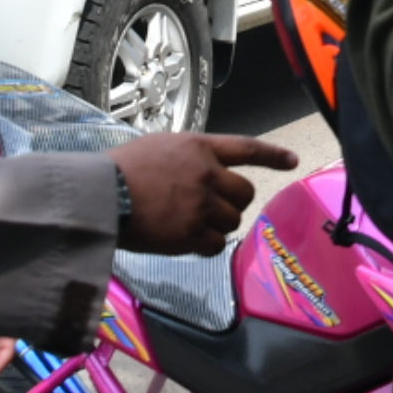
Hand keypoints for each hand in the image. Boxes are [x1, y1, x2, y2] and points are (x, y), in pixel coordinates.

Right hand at [110, 132, 301, 255]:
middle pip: (245, 193)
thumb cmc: (120, 169)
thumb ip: (189, 157)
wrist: (99, 194)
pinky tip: (186, 240)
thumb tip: (205, 172)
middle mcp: (206, 173)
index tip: (293, 161)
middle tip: (212, 209)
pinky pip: (216, 244)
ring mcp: (200, 204)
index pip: (247, 148)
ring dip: (217, 225)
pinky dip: (205, 245)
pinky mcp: (190, 233)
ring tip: (189, 223)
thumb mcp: (160, 146)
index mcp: (199, 147)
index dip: (273, 155)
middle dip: (233, 203)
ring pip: (232, 220)